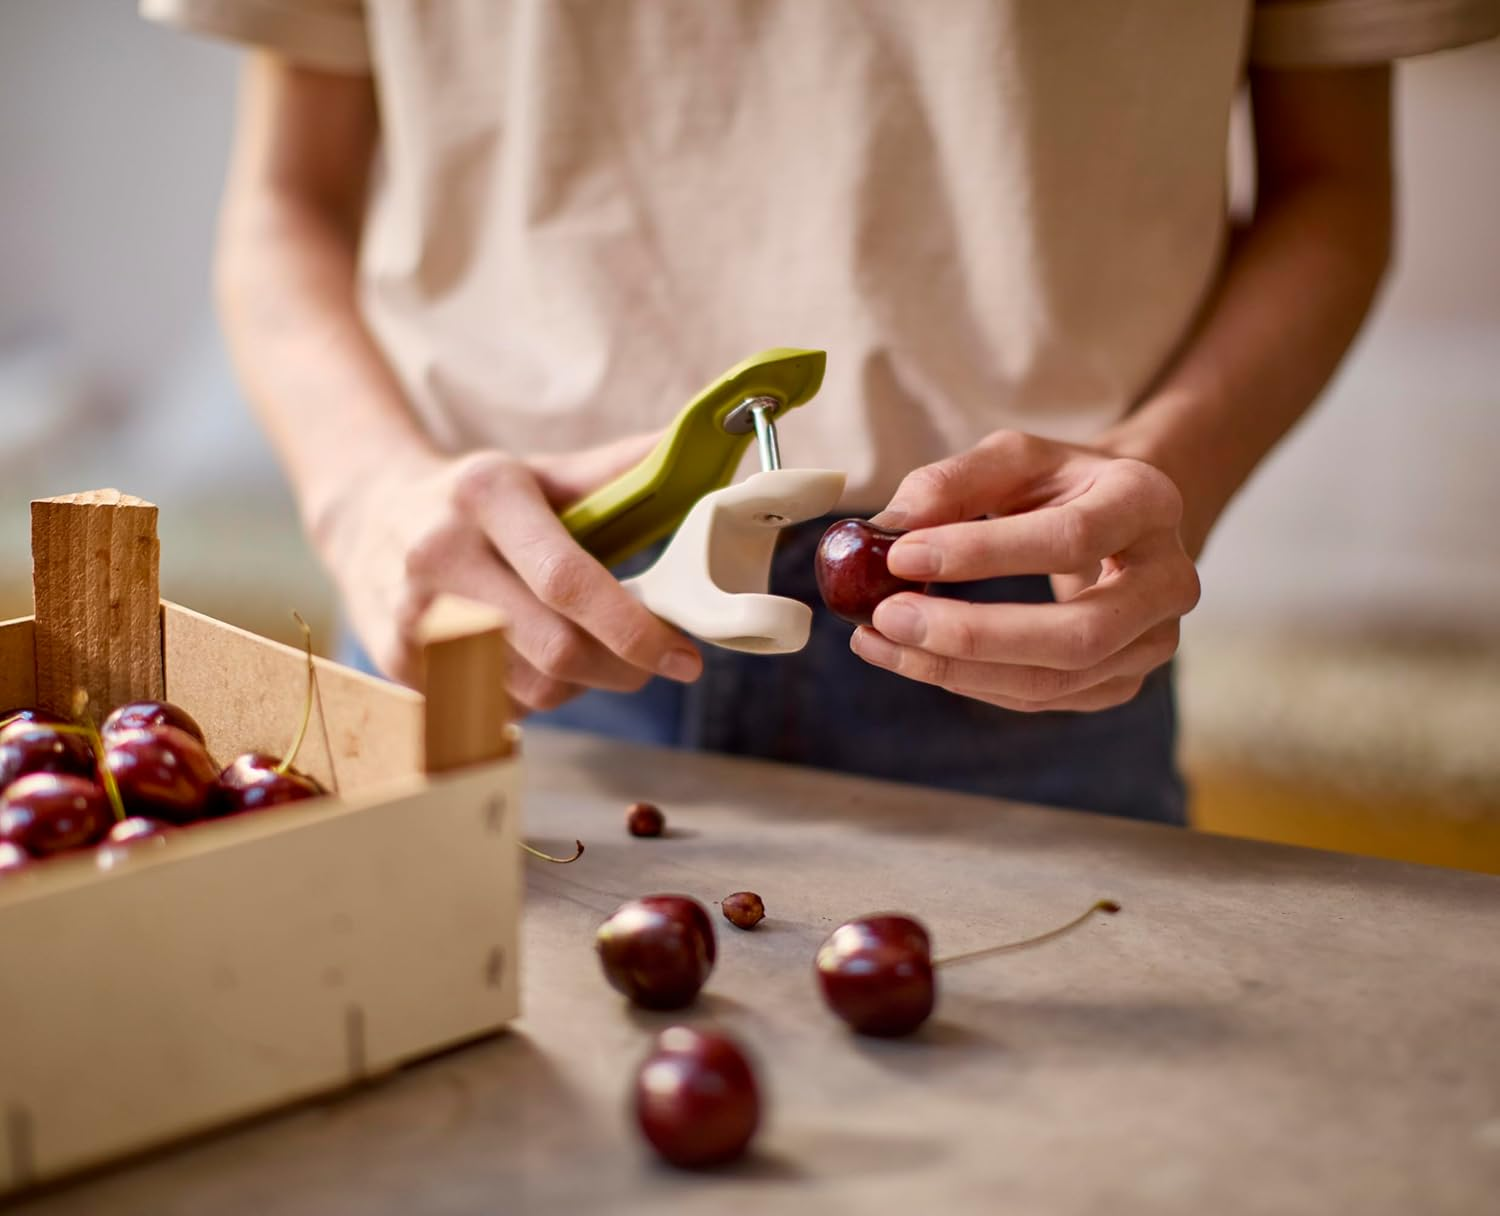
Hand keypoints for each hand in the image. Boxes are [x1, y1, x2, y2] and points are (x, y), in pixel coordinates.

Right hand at [317, 432, 701, 710]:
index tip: (683, 656)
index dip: (634, 629)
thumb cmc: (476, 500)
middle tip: (652, 662)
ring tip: (583, 649)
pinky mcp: (397, 661)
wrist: (367, 516)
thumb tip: (699, 453)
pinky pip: (494, 707)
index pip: (568, 580)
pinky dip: (532, 698)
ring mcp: (412, 614)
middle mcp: (440, 553)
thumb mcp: (540, 472)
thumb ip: (618, 473)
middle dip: (621, 668)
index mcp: (485, 495)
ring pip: (531, 689)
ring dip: (579, 684)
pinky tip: (530, 660)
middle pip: (555, 650)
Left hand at [852, 431, 1199, 711]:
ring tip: (881, 642)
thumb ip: (952, 483)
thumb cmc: (1060, 484)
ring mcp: (1154, 641)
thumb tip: (888, 529)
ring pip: (1056, 680)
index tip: (902, 556)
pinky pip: (1042, 698)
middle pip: (1078, 634)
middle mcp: (1169, 580)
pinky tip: (915, 658)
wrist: (1118, 521)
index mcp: (1147, 503)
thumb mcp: (1013, 459)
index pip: (1069, 539)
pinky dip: (971, 683)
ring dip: (957, 669)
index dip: (983, 554)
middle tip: (887, 617)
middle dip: (973, 634)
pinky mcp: (1122, 682)